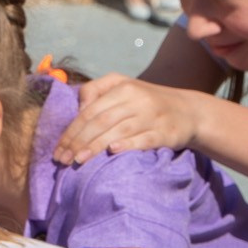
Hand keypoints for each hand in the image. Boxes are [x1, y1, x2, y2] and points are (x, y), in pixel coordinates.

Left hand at [56, 73, 202, 159]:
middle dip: (78, 141)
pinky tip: (112, 152)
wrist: (189, 111)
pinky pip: (143, 140)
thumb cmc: (147, 101)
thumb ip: (97, 92)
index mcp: (124, 87)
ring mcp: (152, 117)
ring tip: (78, 160)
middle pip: (101, 121)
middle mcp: (138, 100)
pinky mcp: (165, 133)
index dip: (72, 130)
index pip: (90, 111)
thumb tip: (78, 110)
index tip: (58, 148)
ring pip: (118, 131)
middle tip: (62, 160)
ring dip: (95, 147)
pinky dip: (127, 145)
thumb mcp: (123, 87)